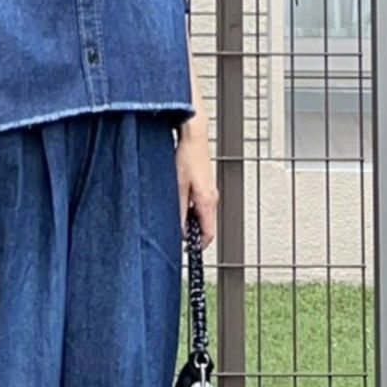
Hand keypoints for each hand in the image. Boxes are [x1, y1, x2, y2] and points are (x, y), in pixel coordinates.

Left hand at [175, 116, 217, 244]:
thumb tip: (179, 231)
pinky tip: (179, 203)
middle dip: (193, 234)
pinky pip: (201, 206)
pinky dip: (191, 211)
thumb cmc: (186, 157)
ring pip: (203, 217)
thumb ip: (178, 211)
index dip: (198, 245)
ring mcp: (211, 193)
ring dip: (190, 221)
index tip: (186, 249)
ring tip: (174, 215)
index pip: (209, 234)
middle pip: (206, 227)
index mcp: (207, 202)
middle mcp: (212, 199)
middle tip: (175, 233)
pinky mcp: (207, 187)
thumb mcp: (177, 187)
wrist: (193, 137)